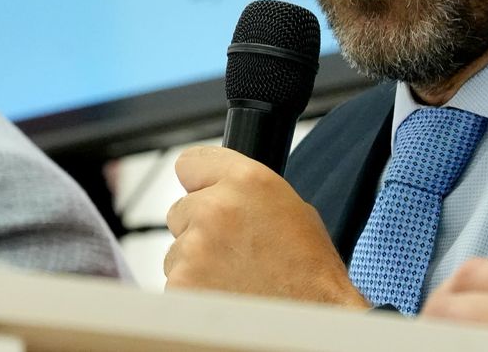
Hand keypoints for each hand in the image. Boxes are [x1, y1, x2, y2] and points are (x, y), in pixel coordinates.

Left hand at [162, 145, 367, 306]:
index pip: (190, 163)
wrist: (312, 324)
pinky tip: (226, 297)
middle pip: (180, 211)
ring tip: (235, 280)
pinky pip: (175, 284)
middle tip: (232, 253)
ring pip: (176, 252)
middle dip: (198, 230)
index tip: (203, 196)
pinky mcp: (181, 284)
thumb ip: (246, 193)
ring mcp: (195, 248)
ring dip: (195, 265)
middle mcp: (216, 208)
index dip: (199, 185)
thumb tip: (216, 188)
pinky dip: (193, 293)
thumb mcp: (292, 212)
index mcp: (247, 182)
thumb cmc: (310, 276)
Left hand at [423, 224, 487, 345]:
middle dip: (433, 314)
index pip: (476, 275)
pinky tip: (459, 348)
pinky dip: (461, 346)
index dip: (454, 288)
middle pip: (451, 305)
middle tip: (429, 326)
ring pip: (456, 333)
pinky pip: (473, 350)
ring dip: (442, 334)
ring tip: (434, 338)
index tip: (444, 302)